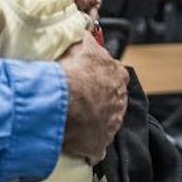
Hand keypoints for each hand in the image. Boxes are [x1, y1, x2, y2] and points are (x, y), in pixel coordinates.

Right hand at [57, 32, 126, 162]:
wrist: (61, 101)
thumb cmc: (70, 71)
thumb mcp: (80, 44)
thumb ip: (87, 40)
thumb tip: (87, 33)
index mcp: (117, 75)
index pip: (115, 74)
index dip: (100, 76)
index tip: (87, 78)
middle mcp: (120, 101)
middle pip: (111, 100)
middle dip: (97, 100)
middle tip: (78, 100)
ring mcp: (112, 124)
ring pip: (104, 123)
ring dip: (92, 122)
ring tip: (73, 120)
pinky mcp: (100, 144)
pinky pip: (95, 148)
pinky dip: (87, 146)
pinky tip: (75, 143)